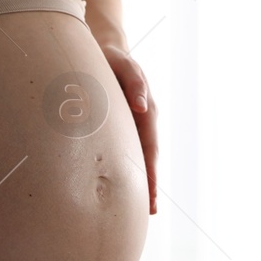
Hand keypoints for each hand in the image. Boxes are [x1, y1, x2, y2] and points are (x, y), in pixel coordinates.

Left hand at [101, 43, 157, 214]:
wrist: (109, 49)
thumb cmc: (114, 58)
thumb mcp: (124, 64)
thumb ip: (135, 82)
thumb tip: (142, 106)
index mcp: (146, 111)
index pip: (149, 148)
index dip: (151, 173)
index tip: (151, 195)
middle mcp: (144, 120)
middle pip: (148, 158)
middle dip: (150, 184)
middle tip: (150, 210)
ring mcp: (135, 123)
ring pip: (140, 156)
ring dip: (142, 179)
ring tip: (143, 205)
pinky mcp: (124, 124)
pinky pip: (130, 149)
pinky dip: (131, 166)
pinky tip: (127, 181)